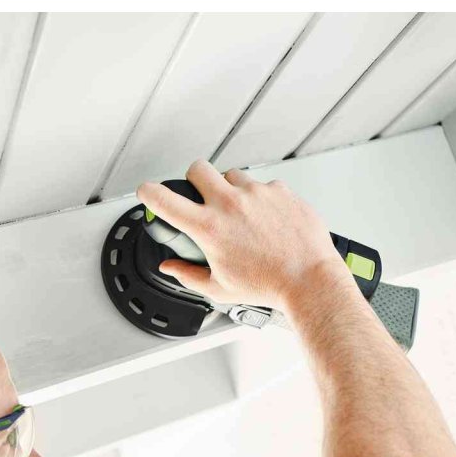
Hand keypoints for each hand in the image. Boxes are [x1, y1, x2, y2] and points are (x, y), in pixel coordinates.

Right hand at [135, 160, 350, 311]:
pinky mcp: (280, 191)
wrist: (308, 280)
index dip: (148, 192)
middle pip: (197, 168)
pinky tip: (267, 219)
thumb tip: (171, 268)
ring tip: (242, 214)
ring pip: (233, 175)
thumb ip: (188, 275)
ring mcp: (257, 193)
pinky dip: (261, 199)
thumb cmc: (269, 285)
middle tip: (201, 195)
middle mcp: (231, 204)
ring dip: (231, 189)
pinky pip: (264, 186)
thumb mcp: (220, 288)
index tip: (146, 191)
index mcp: (209, 228)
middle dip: (194, 179)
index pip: (164, 200)